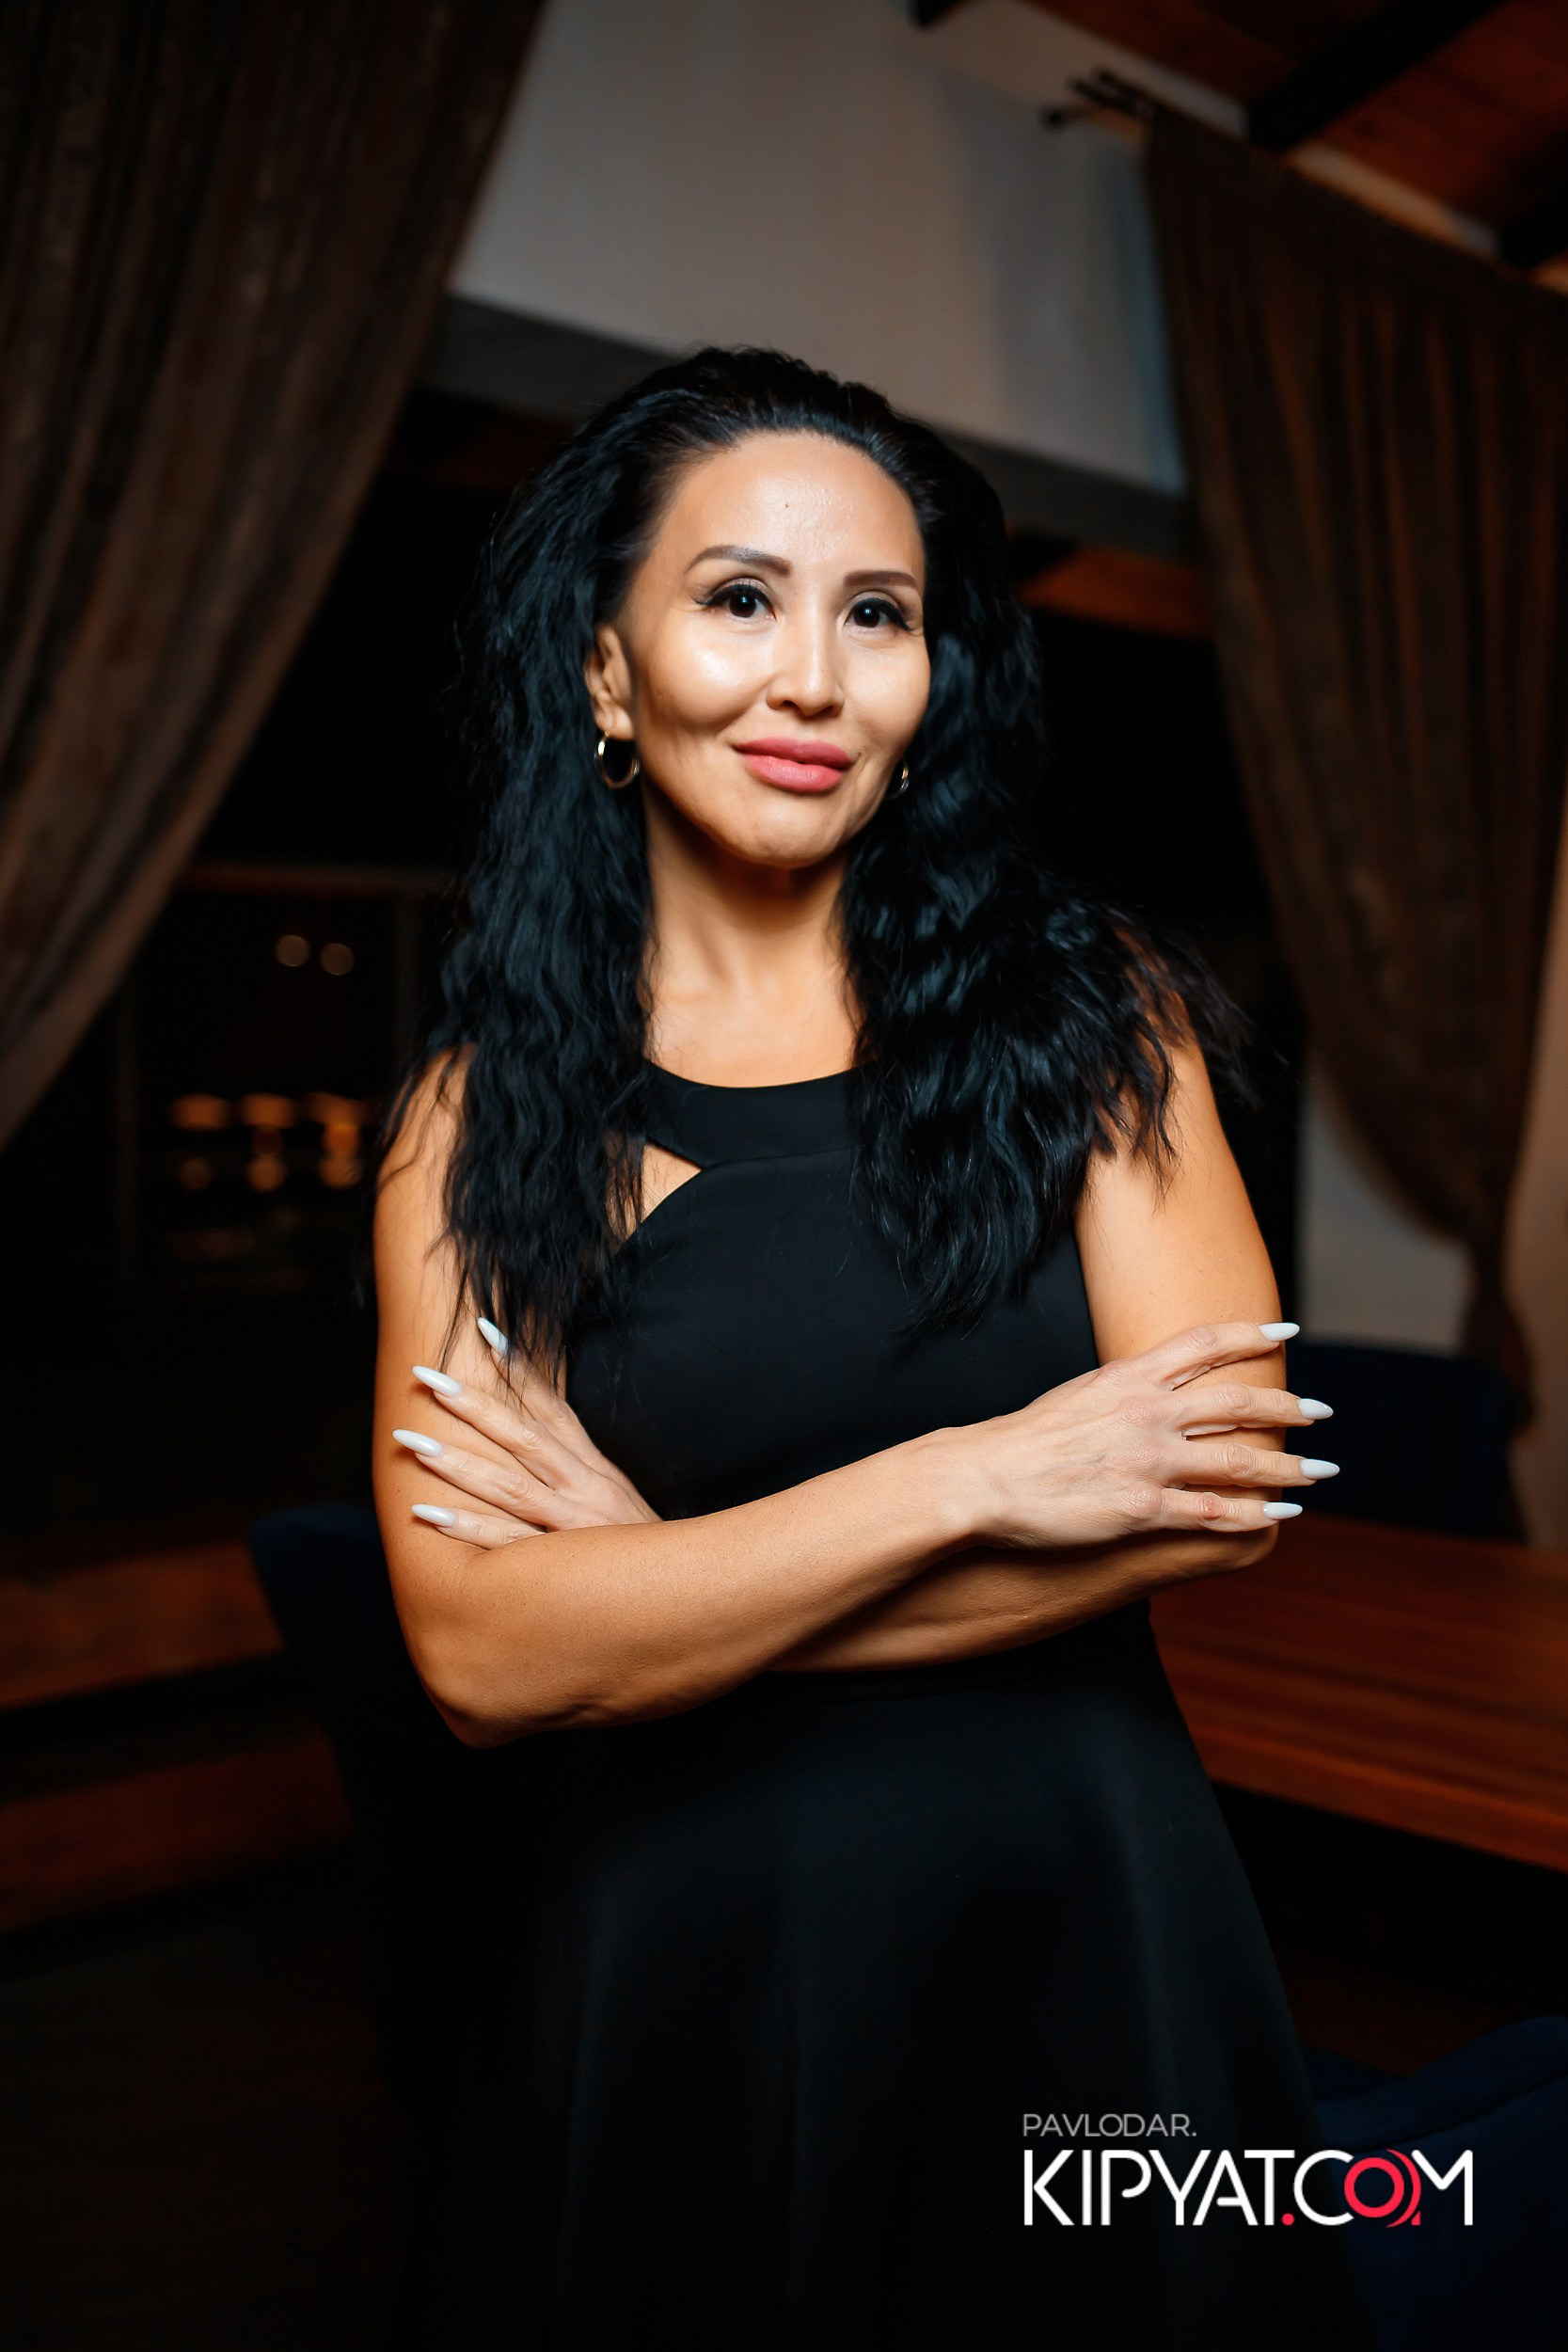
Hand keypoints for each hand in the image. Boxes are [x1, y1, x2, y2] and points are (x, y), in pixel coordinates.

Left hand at [393, 1320, 659, 1546]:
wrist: (681, 1597)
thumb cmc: (640, 1549)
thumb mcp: (615, 1497)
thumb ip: (577, 1468)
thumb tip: (536, 1434)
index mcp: (594, 1468)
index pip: (551, 1408)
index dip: (518, 1368)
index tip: (482, 1329)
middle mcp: (585, 1488)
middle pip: (524, 1437)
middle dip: (472, 1405)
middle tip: (426, 1376)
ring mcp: (574, 1525)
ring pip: (510, 1486)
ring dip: (457, 1462)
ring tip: (410, 1440)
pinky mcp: (565, 1568)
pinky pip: (508, 1545)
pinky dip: (469, 1529)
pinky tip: (429, 1515)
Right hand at [954, 1320, 1336, 1549]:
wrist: (983, 1478)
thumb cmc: (1022, 1440)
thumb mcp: (1078, 1393)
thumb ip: (1123, 1390)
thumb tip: (1153, 1387)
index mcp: (1128, 1378)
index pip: (1203, 1344)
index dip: (1250, 1336)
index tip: (1288, 1334)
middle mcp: (1146, 1413)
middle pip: (1236, 1404)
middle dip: (1287, 1408)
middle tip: (1321, 1413)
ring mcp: (1147, 1462)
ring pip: (1237, 1461)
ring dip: (1287, 1467)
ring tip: (1319, 1471)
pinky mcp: (1142, 1509)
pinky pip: (1211, 1512)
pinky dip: (1253, 1514)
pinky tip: (1279, 1516)